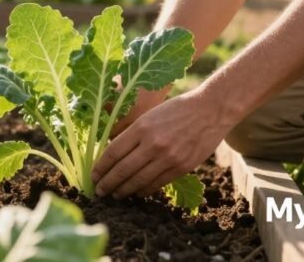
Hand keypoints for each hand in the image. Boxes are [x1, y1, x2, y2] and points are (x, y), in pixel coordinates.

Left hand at [91, 87, 232, 197]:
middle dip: (108, 183)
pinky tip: (136, 192)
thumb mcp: (150, 114)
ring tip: (115, 195)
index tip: (93, 176)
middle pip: (122, 170)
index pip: (113, 152)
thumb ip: (133, 133)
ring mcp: (168, 157)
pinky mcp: (181, 167)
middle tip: (99, 191)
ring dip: (124, 190)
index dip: (100, 167)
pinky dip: (144, 190)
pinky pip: (157, 184)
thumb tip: (114, 154)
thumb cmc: (177, 109)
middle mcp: (153, 143)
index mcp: (141, 127)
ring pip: (138, 181)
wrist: (210, 110)